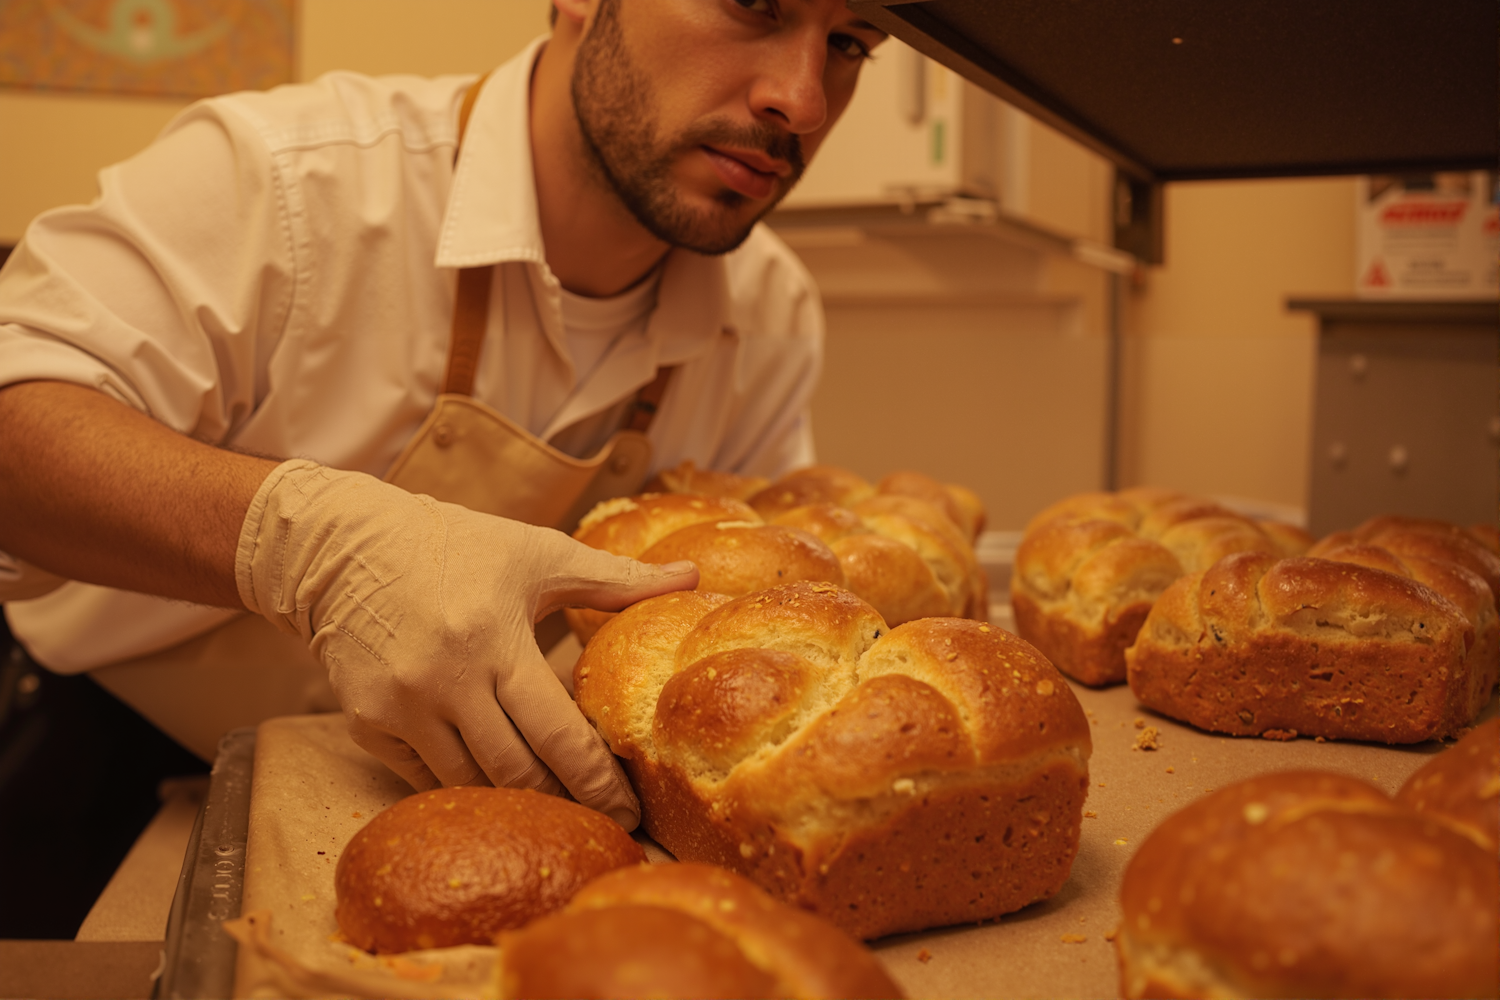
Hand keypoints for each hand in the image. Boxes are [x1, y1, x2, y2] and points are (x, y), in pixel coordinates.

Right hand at [235, 460, 697, 828]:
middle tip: (602, 824)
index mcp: (493, 637)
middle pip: (515, 771)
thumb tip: (690, 577)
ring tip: (556, 810)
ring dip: (513, 799)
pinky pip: (425, 776)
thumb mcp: (537, 553)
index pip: (556, 732)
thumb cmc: (453, 545)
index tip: (630, 813)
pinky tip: (494, 785)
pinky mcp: (366, 721)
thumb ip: (614, 578)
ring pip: (469, 782)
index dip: (597, 781)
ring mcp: (400, 706)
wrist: (341, 547)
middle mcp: (444, 679)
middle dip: (563, 803)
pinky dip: (462, 782)